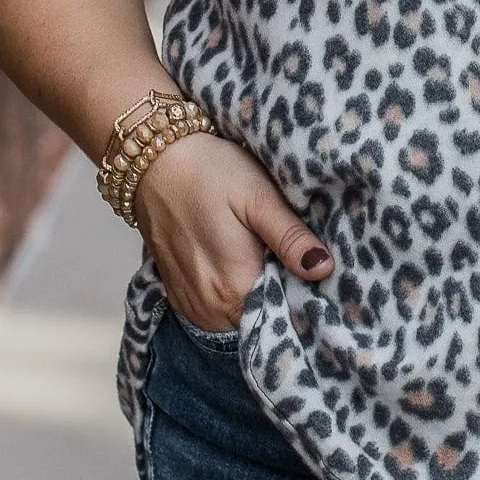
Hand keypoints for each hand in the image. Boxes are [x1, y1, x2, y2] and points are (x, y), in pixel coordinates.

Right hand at [132, 130, 333, 330]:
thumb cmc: (212, 172)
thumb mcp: (259, 197)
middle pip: (260, 318)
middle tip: (298, 264)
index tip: (318, 279)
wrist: (156, 161)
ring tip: (271, 262)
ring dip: (257, 298)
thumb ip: (290, 237)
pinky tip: (243, 266)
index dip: (304, 300)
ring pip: (238, 318)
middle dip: (283, 298)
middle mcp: (209, 307)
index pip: (282, 316)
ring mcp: (191, 304)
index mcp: (235, 287)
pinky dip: (233, 297)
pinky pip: (215, 313)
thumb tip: (324, 269)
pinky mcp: (178, 294)